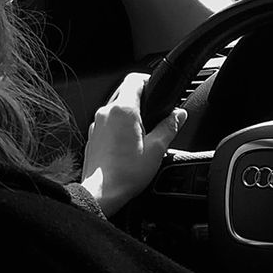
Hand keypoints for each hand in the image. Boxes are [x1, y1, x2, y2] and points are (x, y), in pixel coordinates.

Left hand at [80, 72, 186, 217]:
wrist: (101, 193)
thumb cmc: (125, 174)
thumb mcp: (157, 149)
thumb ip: (170, 127)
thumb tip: (179, 114)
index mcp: (123, 110)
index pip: (134, 79)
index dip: (148, 81)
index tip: (156, 91)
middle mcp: (106, 113)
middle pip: (125, 94)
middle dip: (141, 102)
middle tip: (154, 118)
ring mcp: (96, 125)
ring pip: (116, 110)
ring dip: (130, 116)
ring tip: (142, 136)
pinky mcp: (93, 137)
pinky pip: (108, 124)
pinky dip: (119, 128)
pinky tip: (128, 146)